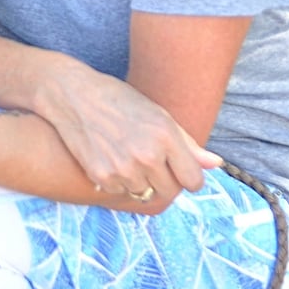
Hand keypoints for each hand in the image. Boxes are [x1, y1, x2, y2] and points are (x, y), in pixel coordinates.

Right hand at [40, 64, 218, 200]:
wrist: (72, 94)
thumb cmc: (117, 99)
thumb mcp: (157, 113)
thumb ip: (188, 143)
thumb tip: (216, 164)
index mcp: (166, 136)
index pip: (193, 180)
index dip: (187, 175)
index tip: (177, 168)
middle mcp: (147, 155)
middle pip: (170, 191)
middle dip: (164, 180)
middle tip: (149, 160)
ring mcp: (123, 168)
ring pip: (145, 194)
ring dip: (141, 182)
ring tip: (127, 157)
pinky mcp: (101, 176)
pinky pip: (121, 193)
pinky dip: (119, 182)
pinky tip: (110, 160)